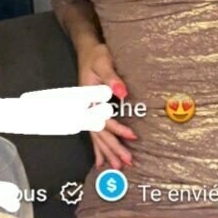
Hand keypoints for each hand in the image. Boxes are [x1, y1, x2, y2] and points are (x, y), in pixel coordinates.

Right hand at [78, 43, 136, 169]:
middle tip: (126, 163)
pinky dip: (98, 148)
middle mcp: (85, 109)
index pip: (102, 118)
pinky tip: (101, 162)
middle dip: (112, 148)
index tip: (132, 136)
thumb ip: (112, 78)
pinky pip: (94, 134)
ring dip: (107, 152)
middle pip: (99, 133)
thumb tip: (123, 93)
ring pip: (96, 137)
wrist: (87, 50)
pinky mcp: (90, 112)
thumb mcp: (104, 63)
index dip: (117, 129)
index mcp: (86, 99)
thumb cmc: (96, 55)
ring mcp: (86, 112)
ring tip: (117, 167)